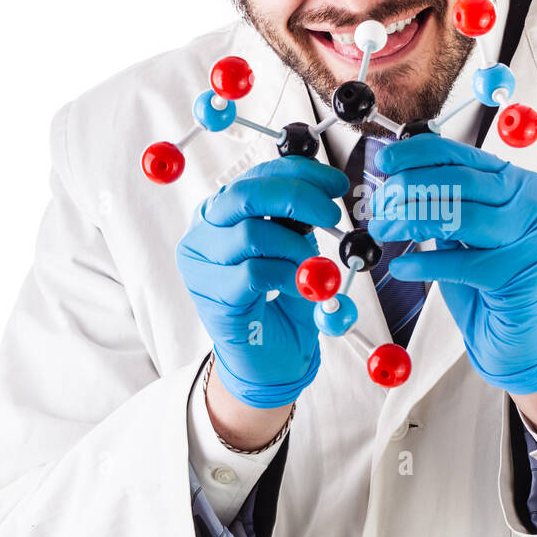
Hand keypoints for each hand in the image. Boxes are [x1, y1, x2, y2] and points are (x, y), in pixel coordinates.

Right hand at [176, 157, 348, 407]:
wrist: (270, 362)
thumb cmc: (282, 303)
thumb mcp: (296, 250)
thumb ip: (300, 222)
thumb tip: (324, 192)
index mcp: (224, 210)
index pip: (259, 176)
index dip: (301, 174)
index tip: (336, 185)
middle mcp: (204, 230)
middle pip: (246, 195)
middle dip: (297, 197)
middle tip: (332, 215)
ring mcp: (200, 262)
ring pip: (251, 235)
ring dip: (296, 249)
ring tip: (313, 270)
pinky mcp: (210, 294)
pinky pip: (255, 273)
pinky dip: (288, 277)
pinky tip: (301, 289)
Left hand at [367, 135, 536, 394]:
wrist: (520, 330)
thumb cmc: (490, 276)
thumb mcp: (470, 228)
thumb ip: (446, 201)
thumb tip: (394, 182)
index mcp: (515, 181)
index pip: (461, 155)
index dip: (416, 154)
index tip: (384, 160)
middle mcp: (529, 202)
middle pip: (458, 182)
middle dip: (408, 189)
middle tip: (379, 205)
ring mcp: (530, 237)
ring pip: (460, 218)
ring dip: (411, 221)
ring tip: (383, 230)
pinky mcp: (518, 273)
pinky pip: (460, 263)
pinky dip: (424, 264)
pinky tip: (401, 267)